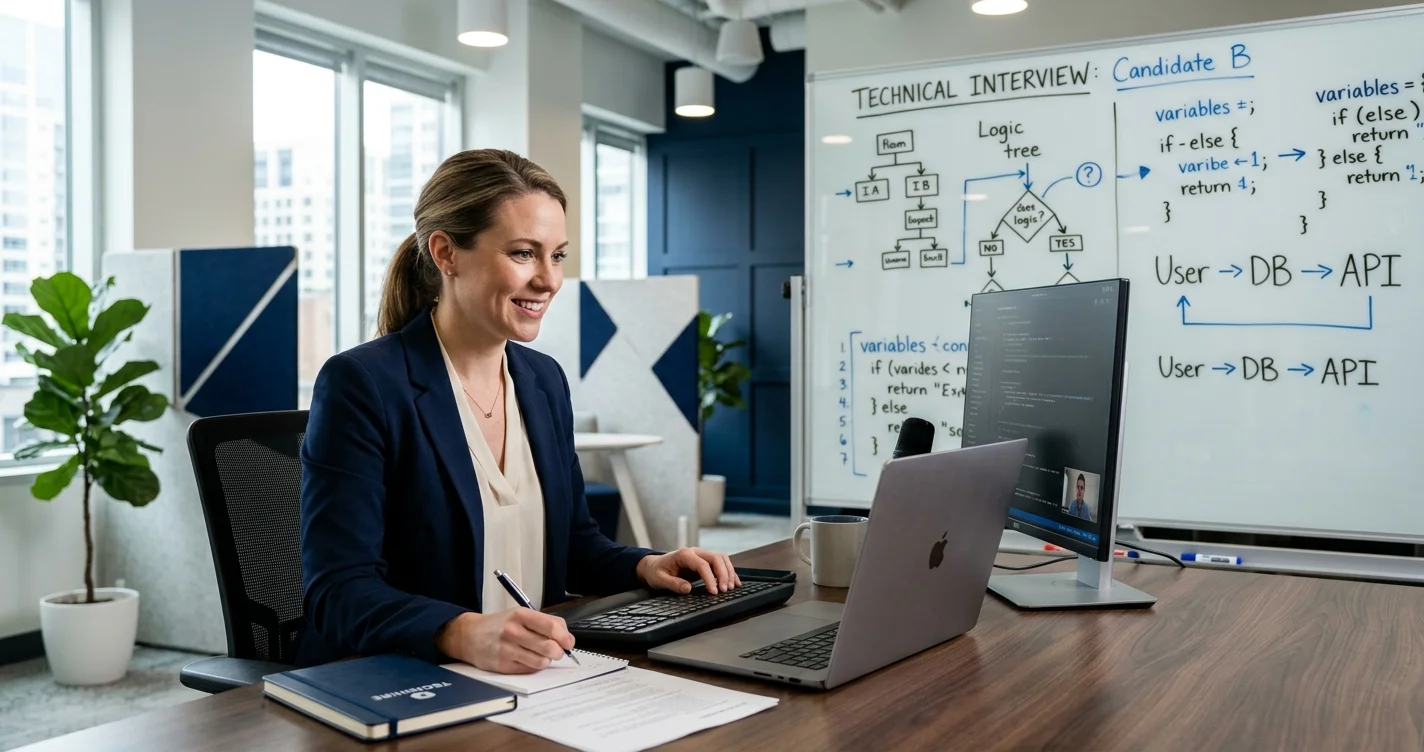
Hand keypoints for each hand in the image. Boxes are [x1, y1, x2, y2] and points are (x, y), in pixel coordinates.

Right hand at [435, 609, 573, 673]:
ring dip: (546, 660)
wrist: (469, 636)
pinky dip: (533, 666)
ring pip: (541, 662)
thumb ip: (545, 622)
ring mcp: (507, 649)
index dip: (565, 637)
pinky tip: (527, 659)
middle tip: (557, 651)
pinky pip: (528, 670)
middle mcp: (513, 631)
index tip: (569, 643)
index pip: (551, 627)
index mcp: (520, 615)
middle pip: (549, 647)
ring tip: (540, 655)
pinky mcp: (502, 665)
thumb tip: (566, 637)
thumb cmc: (500, 625)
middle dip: (558, 652)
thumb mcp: (520, 615)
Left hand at [637, 547, 741, 594]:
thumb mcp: (659, 580)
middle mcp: (695, 552)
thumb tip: (688, 588)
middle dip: (723, 574)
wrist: (654, 565)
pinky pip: (721, 563)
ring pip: (721, 559)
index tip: (713, 592)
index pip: (702, 564)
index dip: (710, 578)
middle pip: (716, 558)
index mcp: (684, 554)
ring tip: (731, 588)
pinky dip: (729, 572)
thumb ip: (673, 584)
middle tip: (725, 590)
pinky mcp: (705, 561)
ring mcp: (701, 555)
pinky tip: (734, 582)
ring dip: (728, 572)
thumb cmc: (656, 572)